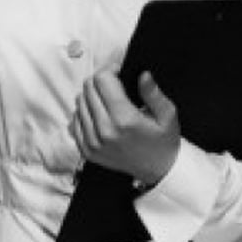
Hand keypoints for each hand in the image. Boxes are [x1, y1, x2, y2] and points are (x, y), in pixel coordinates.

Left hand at [71, 70, 180, 185]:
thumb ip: (153, 93)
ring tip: (108, 101)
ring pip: (79, 102)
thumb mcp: (167, 115)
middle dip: (100, 81)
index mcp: (124, 119)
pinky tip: (99, 115)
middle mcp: (105, 130)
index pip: (102, 79)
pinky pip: (75, 120)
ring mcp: (93, 142)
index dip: (111, 70)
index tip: (119, 73)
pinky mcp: (86, 150)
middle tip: (114, 85)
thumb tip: (143, 75)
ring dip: (91, 96)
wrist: (157, 171)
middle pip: (88, 88)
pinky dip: (84, 113)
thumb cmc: (163, 141)